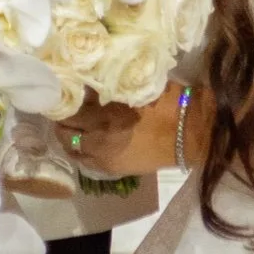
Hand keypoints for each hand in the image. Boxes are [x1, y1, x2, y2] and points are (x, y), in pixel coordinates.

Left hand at [54, 84, 192, 177]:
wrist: (190, 134)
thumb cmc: (167, 104)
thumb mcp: (135, 88)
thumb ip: (109, 88)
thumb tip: (90, 83)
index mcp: (103, 115)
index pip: (68, 110)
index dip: (62, 101)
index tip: (62, 93)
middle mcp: (97, 138)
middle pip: (65, 131)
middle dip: (62, 120)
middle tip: (64, 110)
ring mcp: (103, 157)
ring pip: (71, 148)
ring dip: (69, 137)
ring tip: (72, 128)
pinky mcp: (112, 170)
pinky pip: (86, 162)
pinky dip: (80, 152)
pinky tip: (85, 144)